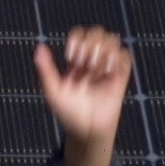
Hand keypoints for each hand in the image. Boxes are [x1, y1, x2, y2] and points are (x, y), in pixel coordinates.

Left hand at [34, 26, 132, 165]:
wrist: (87, 132)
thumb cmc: (68, 114)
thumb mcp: (52, 92)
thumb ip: (45, 70)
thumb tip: (39, 47)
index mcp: (76, 61)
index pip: (80, 35)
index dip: (77, 39)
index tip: (71, 57)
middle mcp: (92, 61)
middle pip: (97, 33)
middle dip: (91, 44)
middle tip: (84, 63)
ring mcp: (107, 68)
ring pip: (112, 41)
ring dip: (105, 50)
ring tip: (97, 68)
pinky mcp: (121, 78)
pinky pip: (125, 57)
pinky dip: (118, 59)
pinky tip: (108, 72)